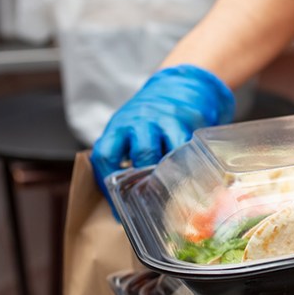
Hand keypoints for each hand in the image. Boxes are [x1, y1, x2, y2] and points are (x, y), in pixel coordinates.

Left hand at [90, 65, 234, 197]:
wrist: (182, 85)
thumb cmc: (151, 119)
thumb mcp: (130, 131)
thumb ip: (122, 158)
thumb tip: (119, 209)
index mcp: (118, 126)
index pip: (105, 155)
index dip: (109, 182)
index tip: (117, 205)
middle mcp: (140, 121)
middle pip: (141, 154)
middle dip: (147, 181)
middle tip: (150, 202)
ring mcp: (166, 120)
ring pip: (167, 153)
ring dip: (167, 175)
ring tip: (170, 194)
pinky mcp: (189, 122)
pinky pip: (187, 150)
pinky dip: (186, 166)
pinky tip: (186, 176)